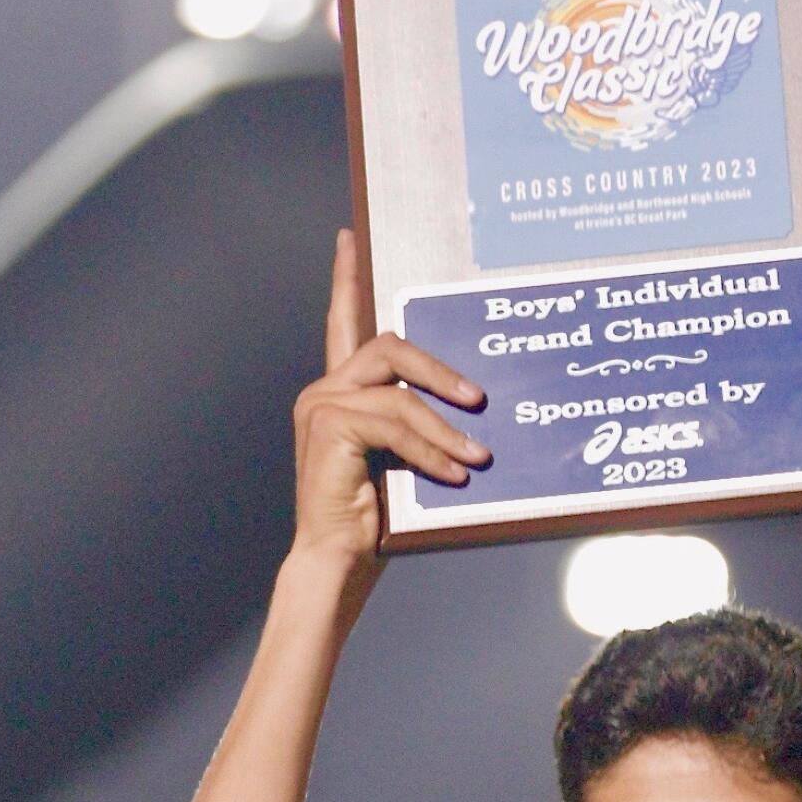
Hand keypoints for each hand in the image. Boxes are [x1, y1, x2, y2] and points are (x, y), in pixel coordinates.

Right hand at [291, 231, 490, 574]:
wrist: (336, 563)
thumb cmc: (372, 523)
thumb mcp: (402, 462)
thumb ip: (417, 426)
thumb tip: (472, 411)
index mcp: (338, 392)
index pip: (344, 323)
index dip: (347, 279)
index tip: (350, 237)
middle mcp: (324, 390)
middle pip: (389, 346)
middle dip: (439, 370)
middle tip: (478, 399)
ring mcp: (322, 405)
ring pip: (399, 392)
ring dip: (446, 425)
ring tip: (478, 457)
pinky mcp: (329, 426)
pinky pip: (395, 426)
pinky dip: (430, 451)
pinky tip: (453, 474)